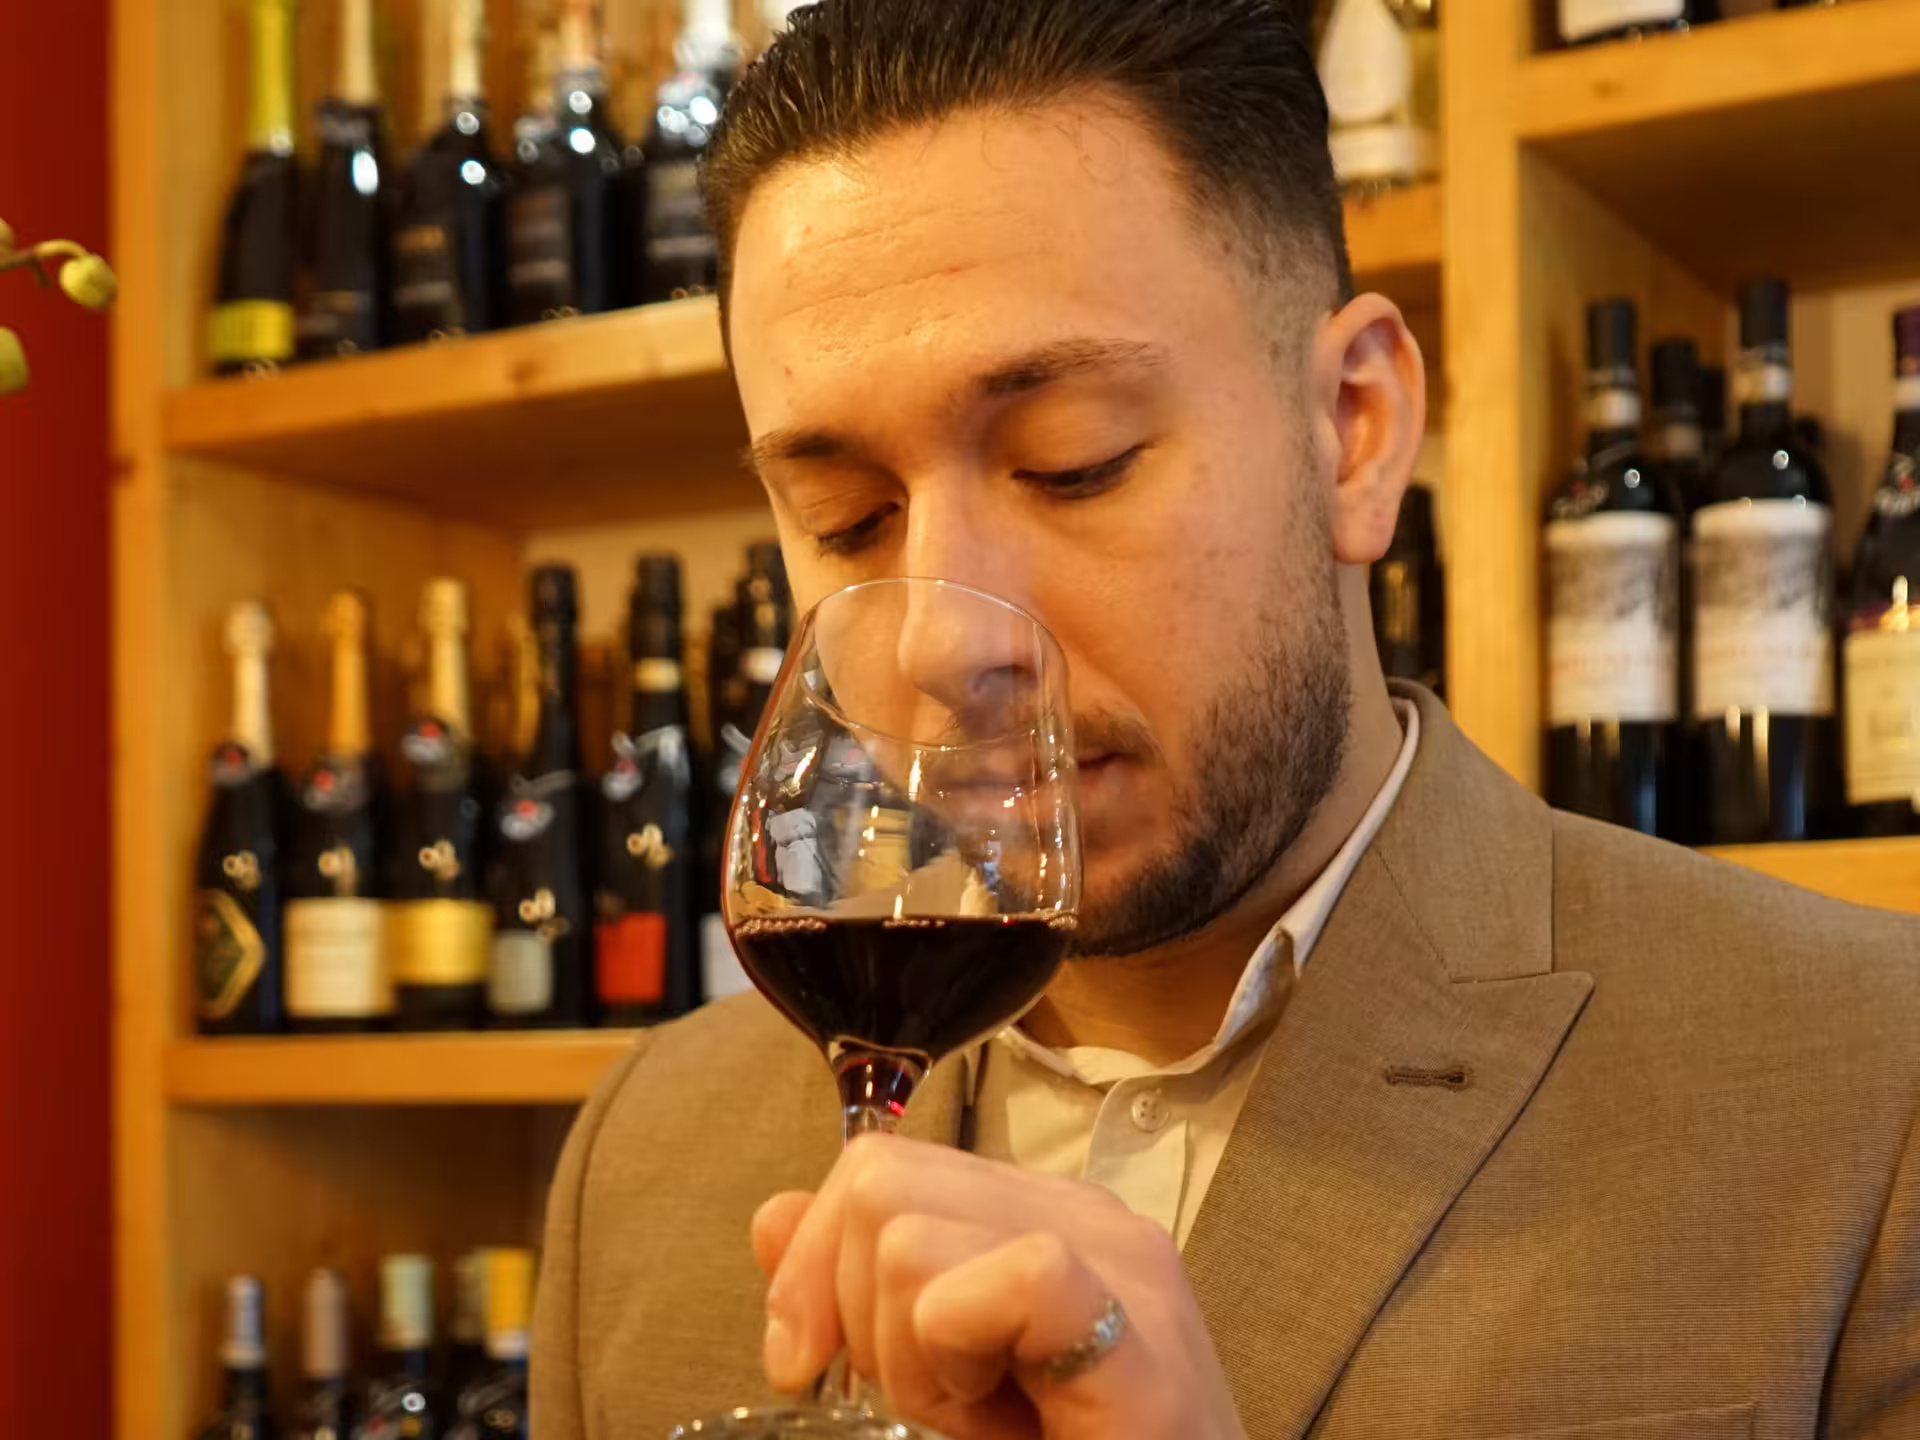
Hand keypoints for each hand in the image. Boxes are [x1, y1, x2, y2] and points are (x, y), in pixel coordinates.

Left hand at [752, 1133, 1247, 1439]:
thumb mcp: (938, 1373)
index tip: (809, 1365)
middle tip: (937, 1403)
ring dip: (915, 1361)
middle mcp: (1083, 1215)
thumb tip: (773, 1216)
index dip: (814, 1263)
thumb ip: (861, 1293)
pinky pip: (1020, 1277)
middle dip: (859, 1314)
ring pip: (911, 1238)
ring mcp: (1121, 1265)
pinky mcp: (1143, 1332)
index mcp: (1036, 1214)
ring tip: (985, 1420)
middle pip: (881, 1183)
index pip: (879, 1165)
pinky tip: (1004, 1410)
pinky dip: (964, 1349)